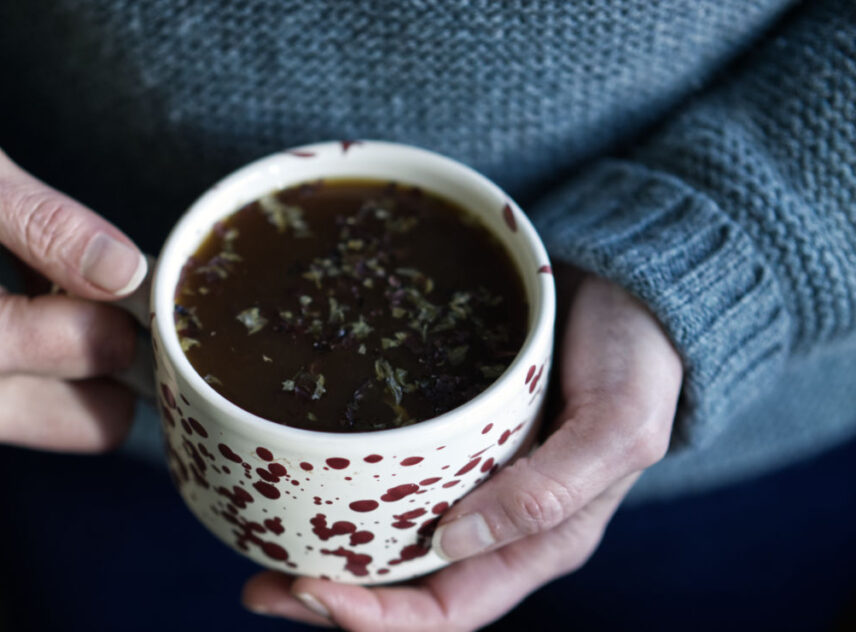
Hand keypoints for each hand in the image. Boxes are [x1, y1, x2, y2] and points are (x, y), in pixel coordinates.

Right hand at [0, 102, 146, 450]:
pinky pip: (48, 416)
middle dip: (118, 353)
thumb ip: (53, 225)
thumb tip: (127, 274)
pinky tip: (29, 320)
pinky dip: (58, 375)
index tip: (127, 270)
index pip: (99, 349)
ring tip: (54, 302)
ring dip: (90, 369)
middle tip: (99, 292)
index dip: (129, 305)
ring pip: (83, 425)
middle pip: (101, 413)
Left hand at [241, 270, 682, 629]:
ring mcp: (466, 475)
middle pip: (402, 588)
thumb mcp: (619, 427)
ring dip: (324, 550)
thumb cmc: (639, 358)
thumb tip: (454, 540)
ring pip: (386, 539)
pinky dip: (341, 485)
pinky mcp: (445, 429)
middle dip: (329, 598)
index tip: (307, 593)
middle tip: (258, 586)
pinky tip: (296, 472)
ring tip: (257, 541)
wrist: (630, 287)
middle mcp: (494, 522)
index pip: (448, 611)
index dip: (377, 621)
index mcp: (537, 541)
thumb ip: (553, 492)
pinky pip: (386, 472)